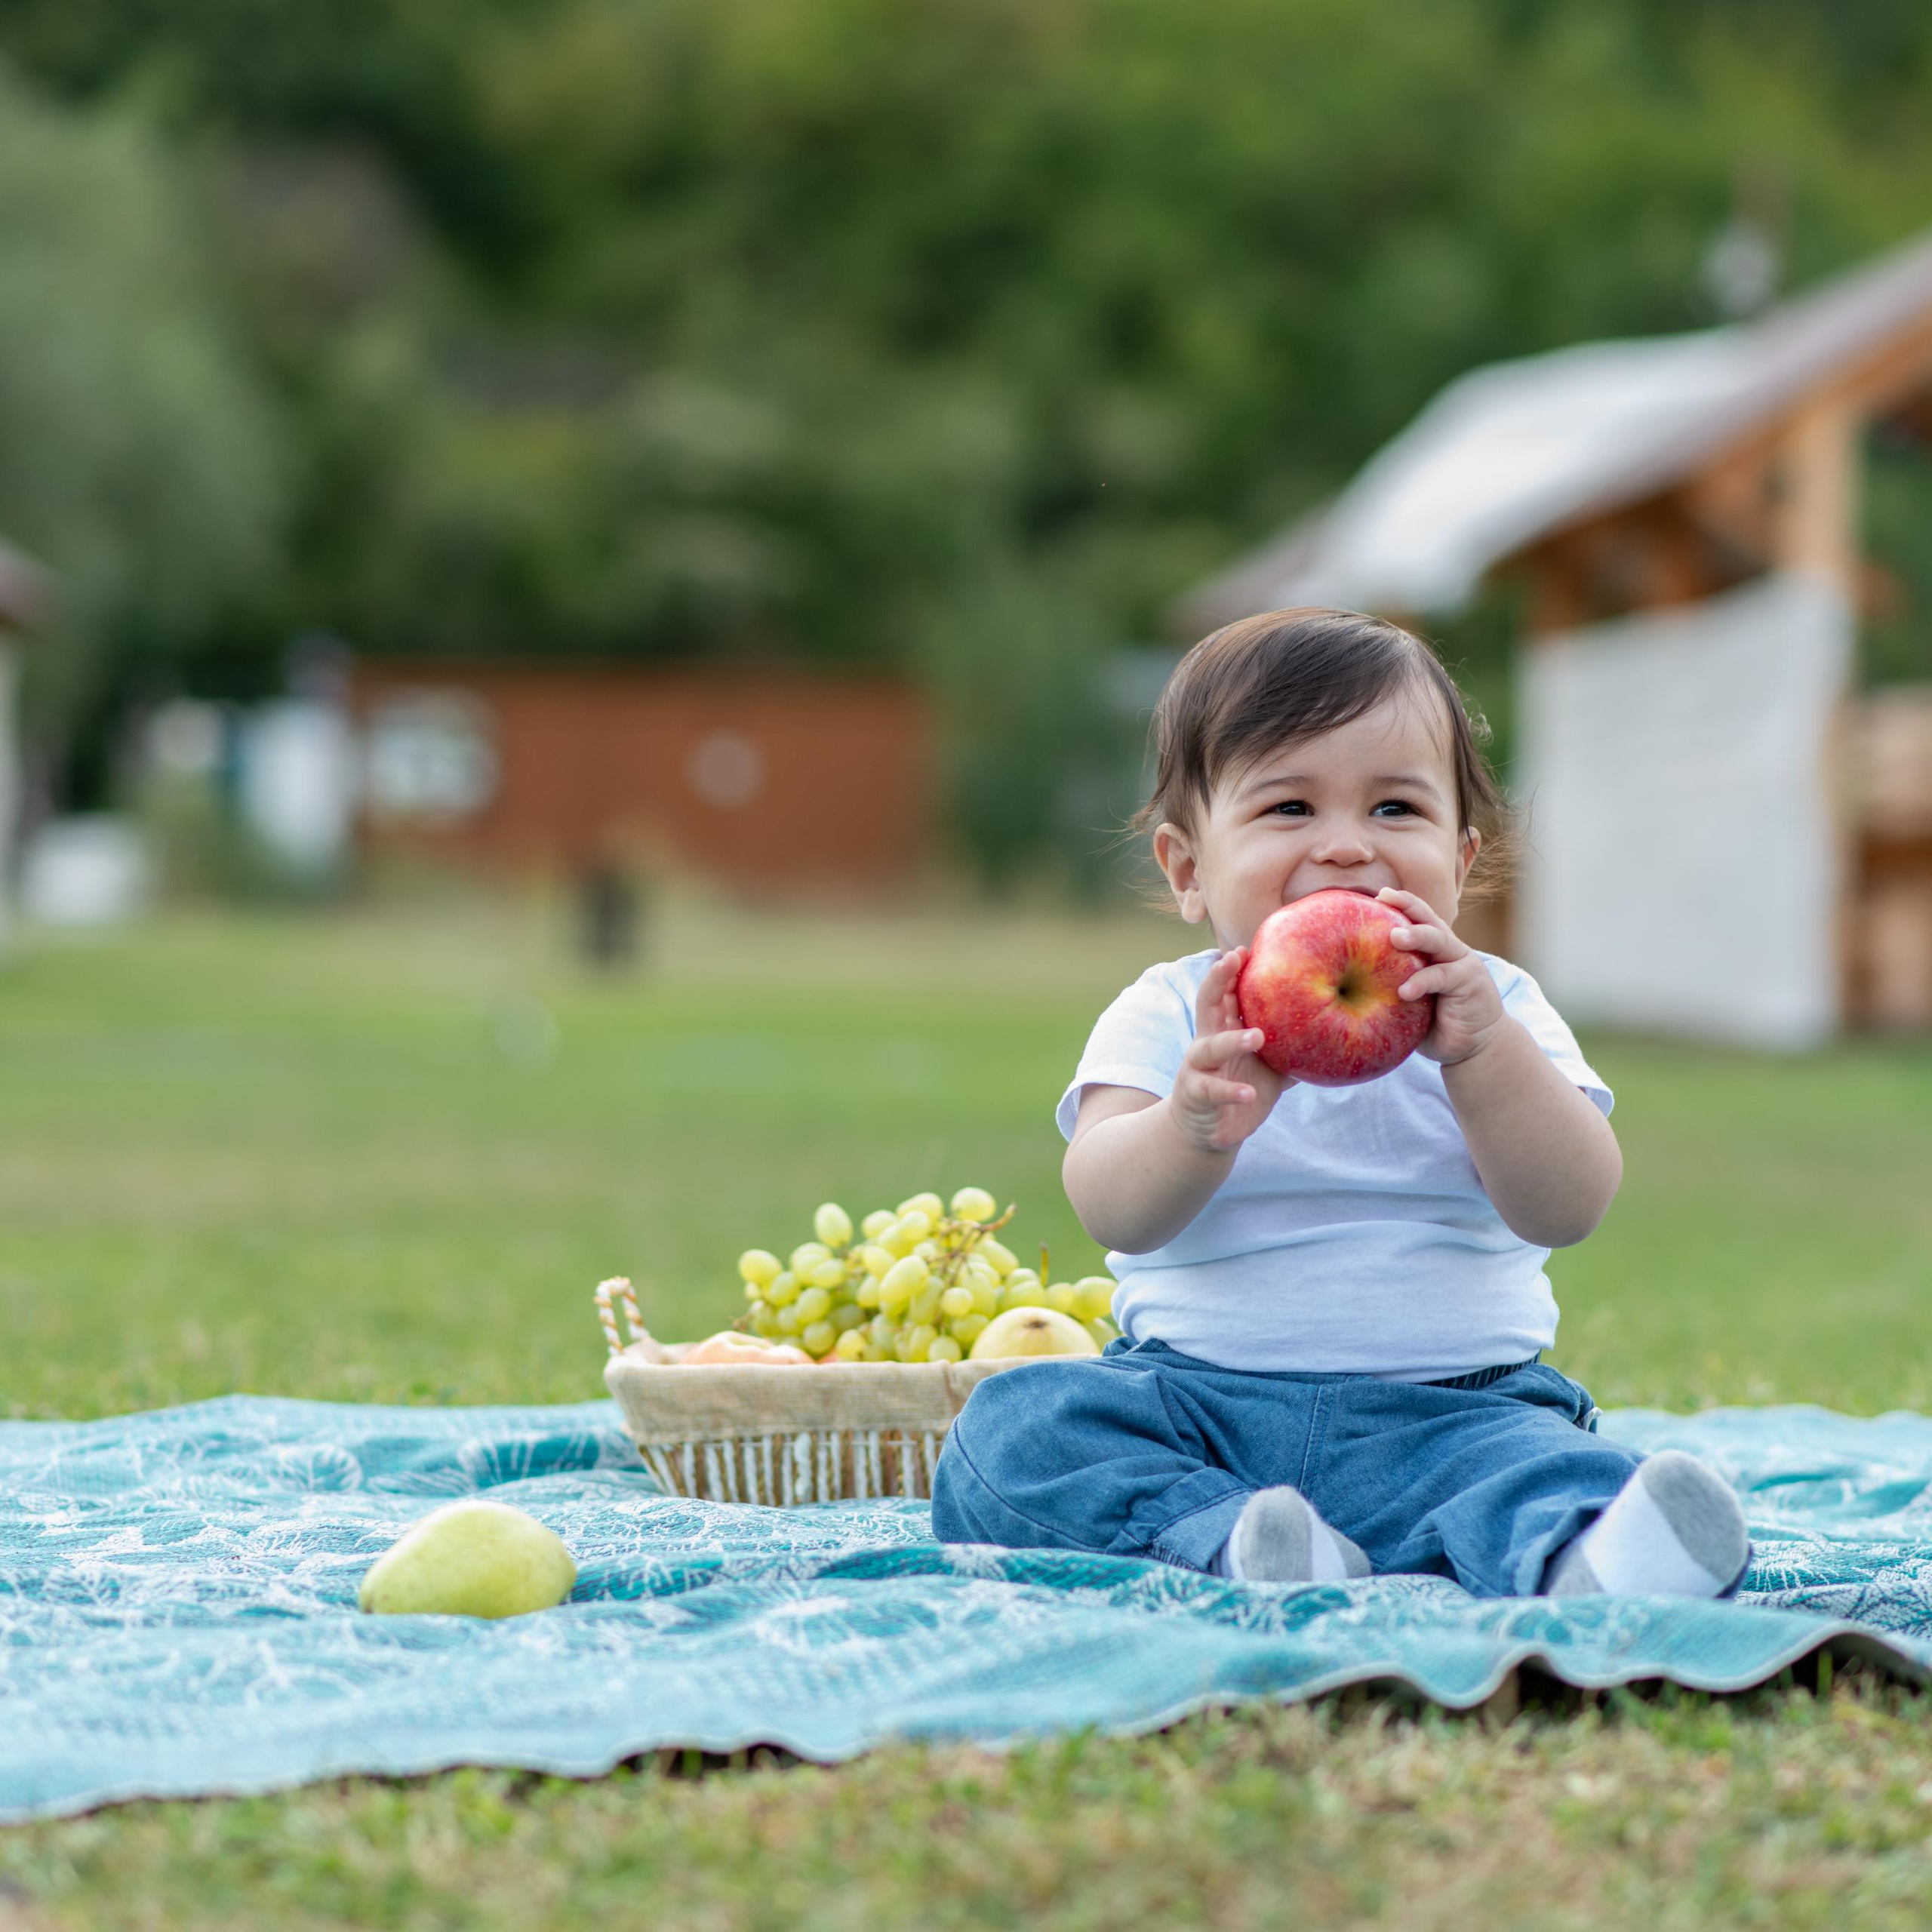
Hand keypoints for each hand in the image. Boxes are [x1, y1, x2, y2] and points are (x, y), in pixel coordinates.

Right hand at [1169, 947, 1289, 1152]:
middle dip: (1216, 980)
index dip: (1231, 971)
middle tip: (1233, 960)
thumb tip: (1339, 1029)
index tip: (1246, 949)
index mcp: (1224, 1029)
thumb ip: (1292, 1046)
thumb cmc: (1241, 1087)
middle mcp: (1206, 1042)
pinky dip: (1230, 1091)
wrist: (1210, 1131)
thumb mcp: (1271, 1065)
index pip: (1224, 993)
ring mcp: (1197, 1069)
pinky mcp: (1195, 1096)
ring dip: (1232, 1041)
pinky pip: (1211, 1091)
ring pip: (1209, 1047)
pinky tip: (1249, 1093)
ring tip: (1257, 1037)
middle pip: (1206, 1004)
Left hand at [1377, 887, 1507, 1065]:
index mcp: (1434, 950)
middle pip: (1430, 921)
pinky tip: (1404, 991)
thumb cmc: (1435, 1022)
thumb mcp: (1410, 1001)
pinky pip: (1444, 977)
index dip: (1401, 903)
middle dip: (1407, 907)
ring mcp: (1463, 965)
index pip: (1419, 919)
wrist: (1476, 1046)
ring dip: (1417, 936)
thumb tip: (1342, 984)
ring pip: (1440, 942)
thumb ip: (1390, 986)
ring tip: (1395, 937)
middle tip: (1383, 899)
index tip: (1377, 895)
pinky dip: (1422, 982)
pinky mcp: (1470, 984)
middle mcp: (1449, 951)